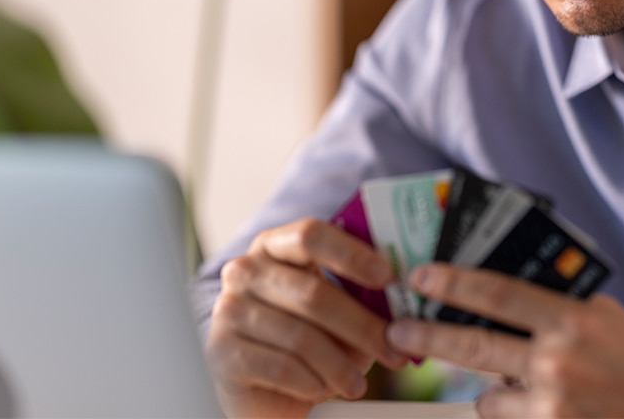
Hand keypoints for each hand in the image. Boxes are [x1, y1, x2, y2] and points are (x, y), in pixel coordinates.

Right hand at [205, 218, 409, 417]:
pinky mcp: (222, 352)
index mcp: (275, 246)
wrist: (261, 387)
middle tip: (395, 350)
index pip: (311, 235)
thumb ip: (361, 294)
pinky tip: (324, 390)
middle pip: (313, 293)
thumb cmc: (308, 338)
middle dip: (363, 327)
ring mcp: (230, 310)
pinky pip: (283, 367)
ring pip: (302, 337)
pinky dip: (313, 383)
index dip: (352, 254)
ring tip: (358, 383)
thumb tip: (401, 299)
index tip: (388, 277)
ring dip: (340, 365)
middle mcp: (245, 271)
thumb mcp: (336, 309)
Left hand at [386, 263, 623, 417]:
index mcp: (573, 321)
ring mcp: (553, 406)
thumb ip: (560, 305)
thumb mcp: (606, 317)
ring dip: (494, 389)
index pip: (499, 294)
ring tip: (526, 384)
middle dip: (429, 336)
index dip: (455, 282)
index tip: (422, 277)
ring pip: (488, 395)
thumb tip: (504, 292)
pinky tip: (545, 407)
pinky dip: (517, 413)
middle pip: (474, 344)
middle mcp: (559, 363)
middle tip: (400, 330)